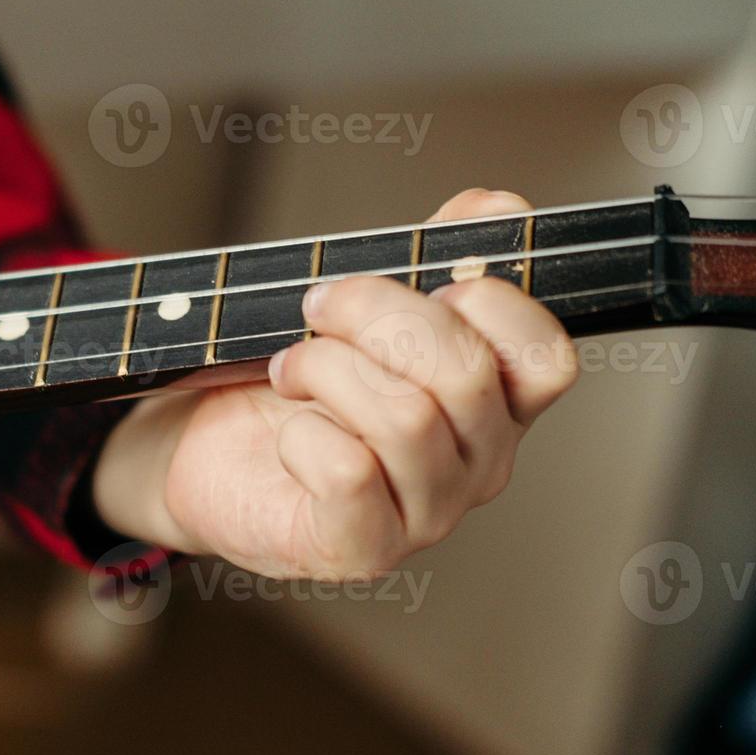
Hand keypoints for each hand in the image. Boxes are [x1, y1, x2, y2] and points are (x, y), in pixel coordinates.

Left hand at [92, 189, 577, 579]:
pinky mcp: (363, 547)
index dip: (495, 304)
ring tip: (290, 368)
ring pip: (407, 417)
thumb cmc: (298, 383)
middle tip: (319, 304)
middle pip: (467, 374)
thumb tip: (497, 208)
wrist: (208, 448)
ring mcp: (426, 514)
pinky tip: (291, 430)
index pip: (547, 358)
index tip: (431, 280)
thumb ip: (435, 256)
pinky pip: (347, 470)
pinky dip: (302, 433)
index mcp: (496, 403)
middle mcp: (478, 464)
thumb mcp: (367, 309)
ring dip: (327, 368)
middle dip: (378, 315)